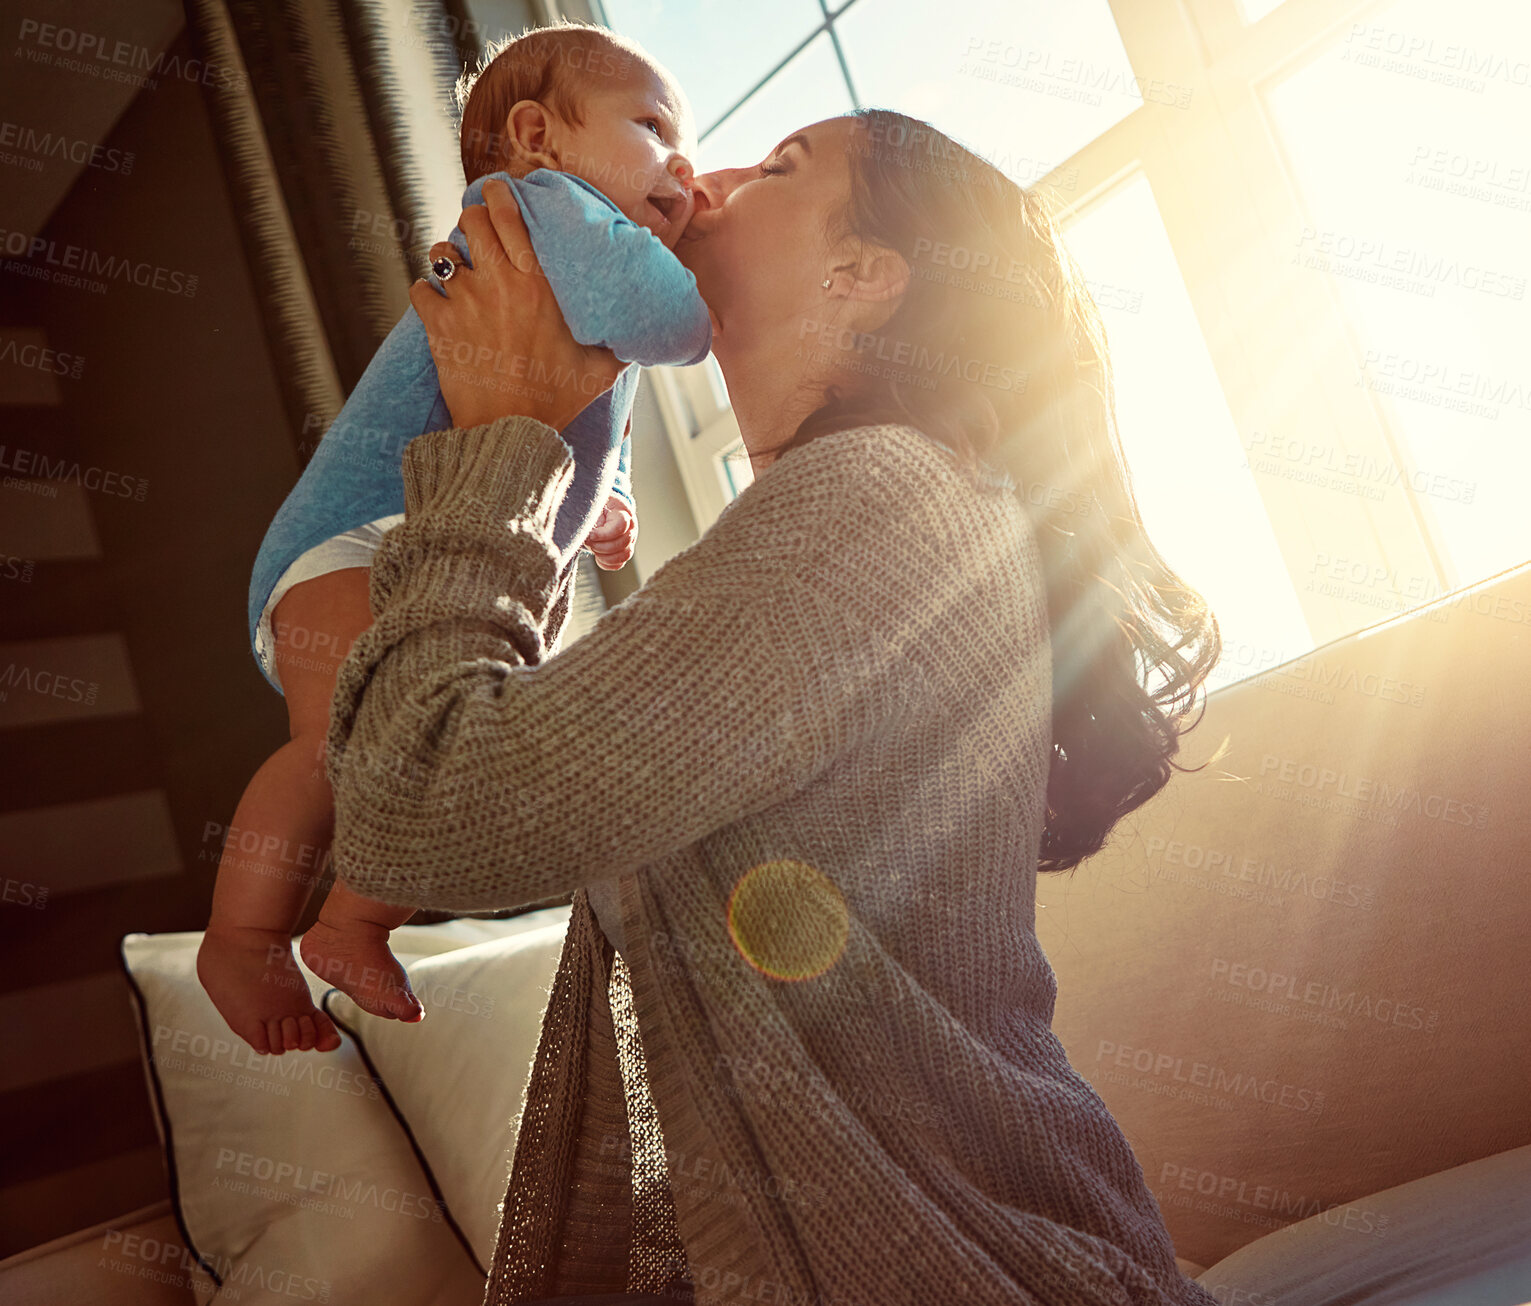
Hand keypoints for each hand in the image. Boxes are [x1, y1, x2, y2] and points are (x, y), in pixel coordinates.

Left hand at [409, 179, 624, 431]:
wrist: (511, 431)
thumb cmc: (556, 400)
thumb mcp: (600, 369)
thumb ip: (620, 344)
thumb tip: (645, 334)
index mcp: (537, 284)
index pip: (509, 215)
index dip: (499, 195)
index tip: (497, 190)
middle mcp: (497, 283)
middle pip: (471, 221)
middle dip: (471, 219)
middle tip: (477, 230)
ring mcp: (464, 302)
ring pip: (441, 253)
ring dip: (448, 258)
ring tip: (457, 270)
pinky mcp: (438, 325)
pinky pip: (420, 289)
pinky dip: (427, 293)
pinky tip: (437, 304)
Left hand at [584, 495, 636, 569]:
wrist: (600, 509)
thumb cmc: (596, 507)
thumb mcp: (593, 506)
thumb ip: (592, 518)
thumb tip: (592, 535)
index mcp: (623, 512)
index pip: (621, 525)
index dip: (604, 534)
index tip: (591, 535)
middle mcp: (631, 527)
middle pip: (623, 543)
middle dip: (602, 546)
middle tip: (588, 542)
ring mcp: (629, 541)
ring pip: (624, 555)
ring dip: (604, 556)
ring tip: (592, 549)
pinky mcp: (624, 552)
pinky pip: (619, 564)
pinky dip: (606, 563)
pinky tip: (597, 556)